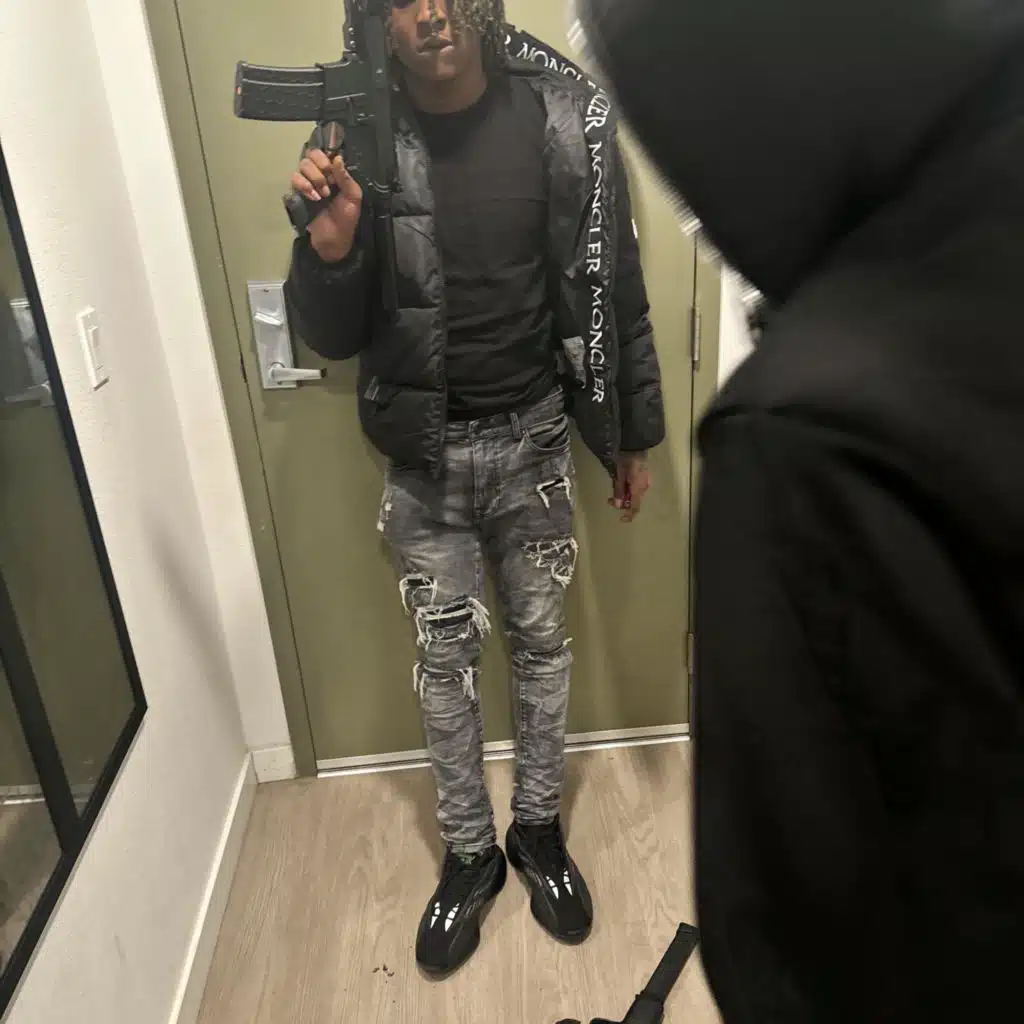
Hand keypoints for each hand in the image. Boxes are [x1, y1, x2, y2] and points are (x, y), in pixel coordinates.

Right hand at [290, 148, 363, 262]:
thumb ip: (345, 177)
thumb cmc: (346, 218)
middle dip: (319, 167)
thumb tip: (337, 158)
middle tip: (328, 183)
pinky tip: (314, 197)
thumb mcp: (353, 197)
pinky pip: (294, 179)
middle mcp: (320, 175)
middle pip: (311, 155)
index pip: (325, 153)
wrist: (334, 239)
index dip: (326, 158)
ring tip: (323, 195)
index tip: (331, 170)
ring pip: (302, 165)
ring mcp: (308, 183)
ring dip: (313, 178)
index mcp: (334, 174)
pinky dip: (304, 185)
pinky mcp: (298, 193)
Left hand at [609, 452, 650, 523]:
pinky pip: (636, 488)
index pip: (635, 507)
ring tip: (614, 490)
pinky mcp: (643, 477)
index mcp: (638, 488)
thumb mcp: (619, 476)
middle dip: (622, 502)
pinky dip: (628, 490)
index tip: (622, 519)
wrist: (634, 445)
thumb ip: (618, 490)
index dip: (629, 515)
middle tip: (609, 500)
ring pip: (634, 495)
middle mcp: (643, 487)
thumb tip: (617, 505)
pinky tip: (621, 484)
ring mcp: (645, 482)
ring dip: (624, 496)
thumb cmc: (626, 459)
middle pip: (633, 501)